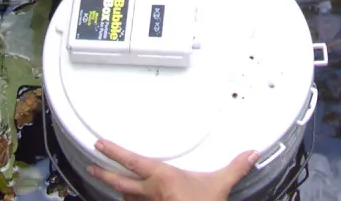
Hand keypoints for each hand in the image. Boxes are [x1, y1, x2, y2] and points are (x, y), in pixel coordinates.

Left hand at [88, 140, 256, 200]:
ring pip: (126, 199)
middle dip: (103, 172)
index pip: (131, 161)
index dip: (113, 152)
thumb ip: (234, 168)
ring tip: (109, 184)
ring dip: (117, 191)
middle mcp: (150, 194)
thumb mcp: (218, 186)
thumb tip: (249, 155)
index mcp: (161, 178)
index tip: (99, 144)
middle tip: (91, 165)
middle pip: (119, 182)